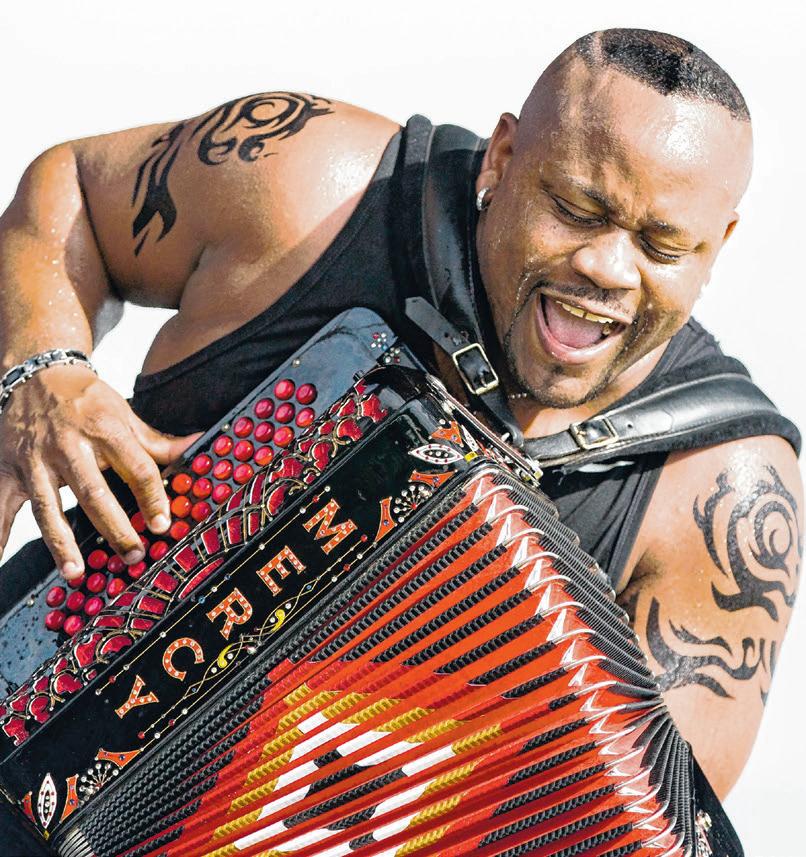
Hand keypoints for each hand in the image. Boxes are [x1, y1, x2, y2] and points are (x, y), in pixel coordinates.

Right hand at [0, 363, 198, 578]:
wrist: (37, 375)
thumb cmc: (87, 400)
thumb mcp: (125, 414)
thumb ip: (158, 442)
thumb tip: (199, 447)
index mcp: (104, 429)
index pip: (136, 468)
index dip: (153, 497)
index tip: (162, 524)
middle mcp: (68, 445)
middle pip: (94, 492)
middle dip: (114, 528)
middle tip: (133, 555)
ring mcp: (34, 459)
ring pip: (47, 506)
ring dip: (61, 542)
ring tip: (76, 570)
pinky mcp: (8, 469)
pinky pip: (1, 506)